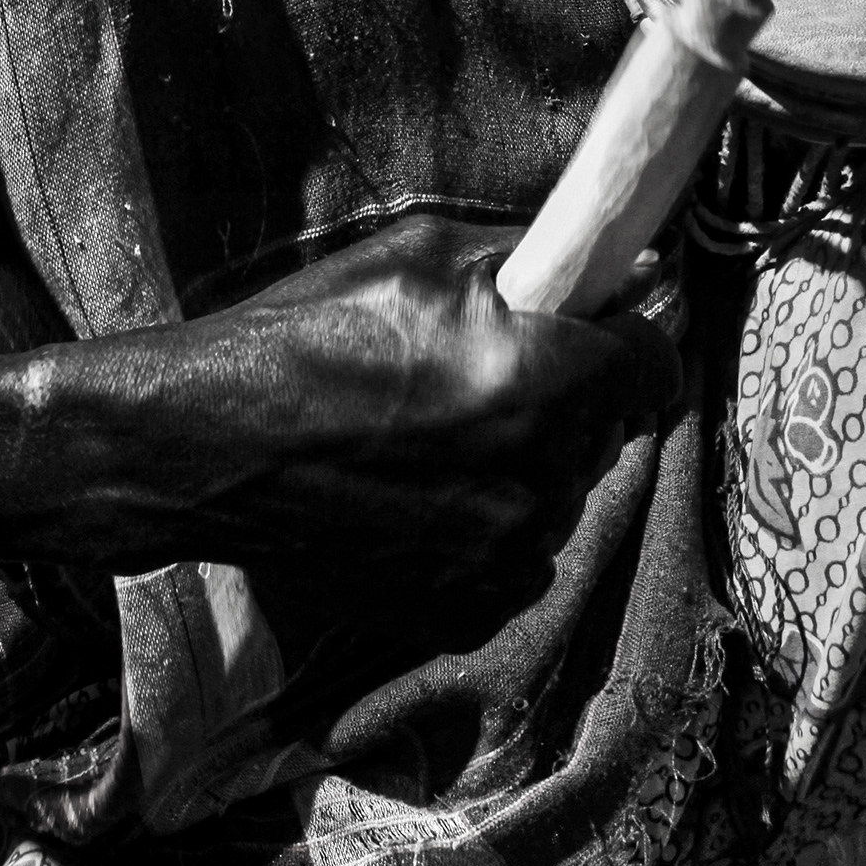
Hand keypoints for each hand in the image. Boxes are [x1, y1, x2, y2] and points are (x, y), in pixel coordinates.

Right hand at [141, 217, 681, 633]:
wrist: (209, 445)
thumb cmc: (308, 331)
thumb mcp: (422, 255)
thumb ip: (538, 259)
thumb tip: (632, 270)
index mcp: (544, 382)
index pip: (656, 366)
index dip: (629, 337)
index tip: (595, 328)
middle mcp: (541, 478)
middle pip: (606, 431)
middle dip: (569, 396)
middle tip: (488, 370)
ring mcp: (505, 556)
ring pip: (560, 496)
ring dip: (528, 462)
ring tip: (437, 432)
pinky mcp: (464, 610)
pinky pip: (515, 559)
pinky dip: (487, 526)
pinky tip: (420, 490)